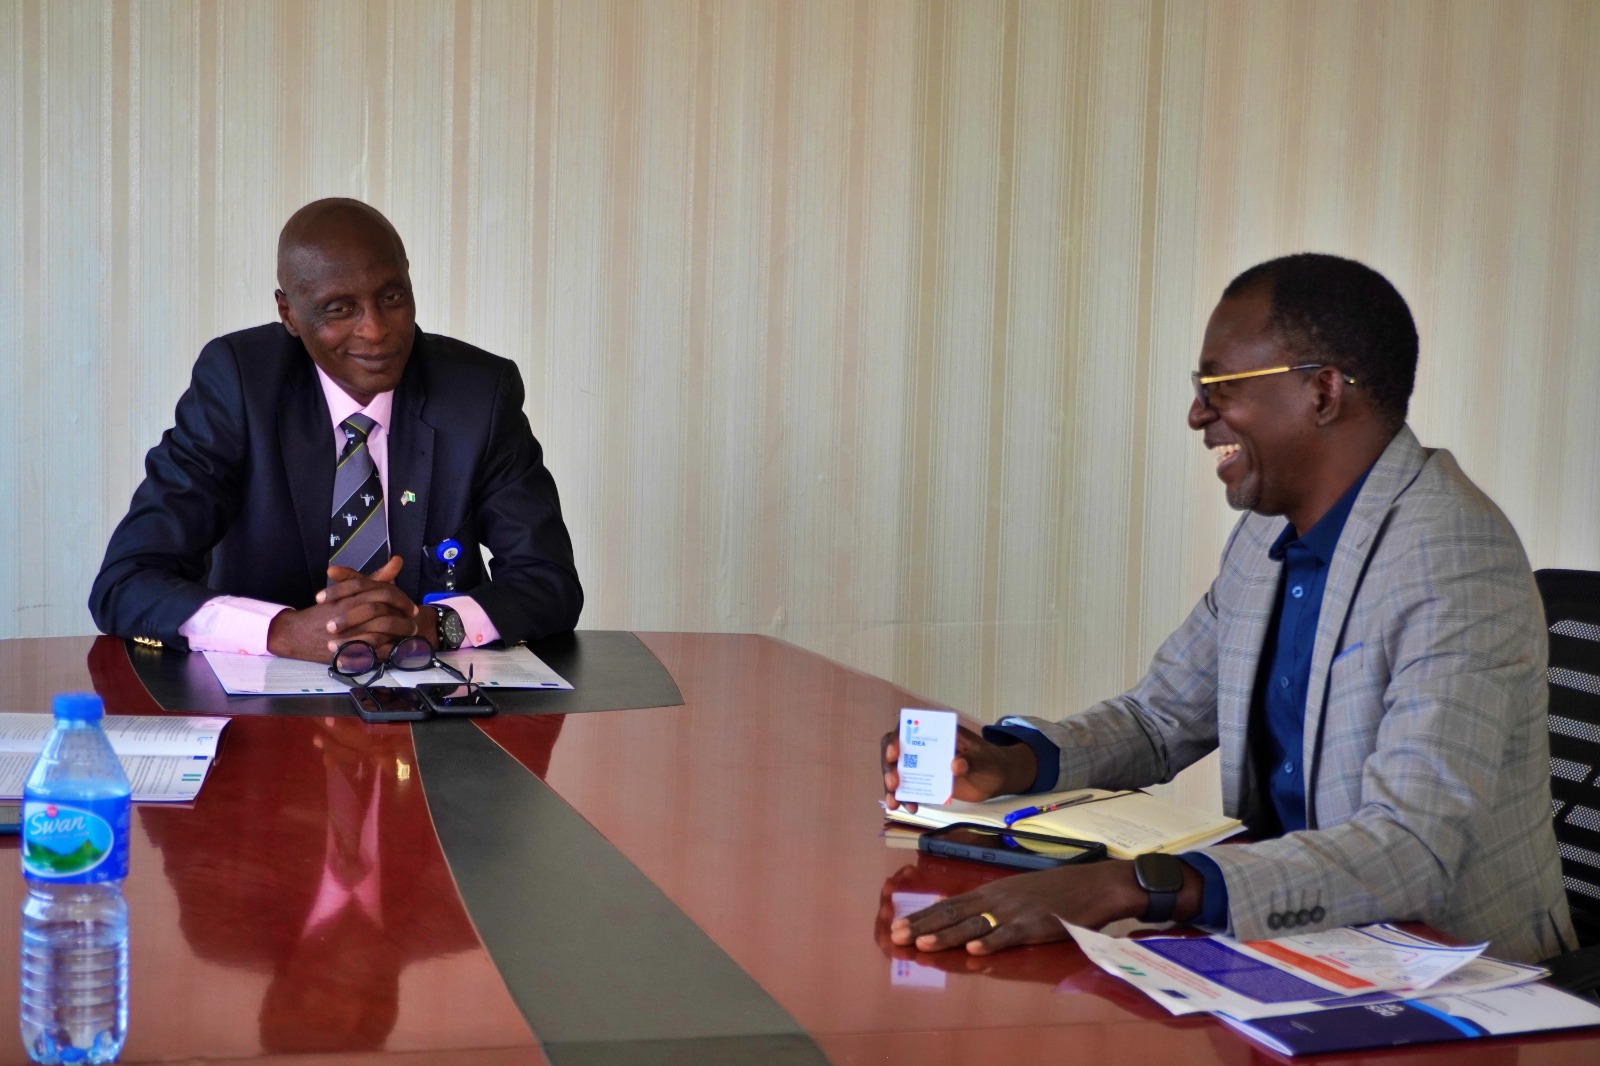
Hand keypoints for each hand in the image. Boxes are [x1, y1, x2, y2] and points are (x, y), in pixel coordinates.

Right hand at [266, 556, 419, 661]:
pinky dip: (386, 650)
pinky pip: (372, 651)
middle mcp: (351, 613)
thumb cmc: (326, 610)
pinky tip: (395, 649)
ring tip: (408, 637)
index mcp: (352, 596)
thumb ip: (375, 578)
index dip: (402, 600)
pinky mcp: (346, 649)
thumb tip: (398, 561)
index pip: (385, 593)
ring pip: (381, 633)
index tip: (412, 608)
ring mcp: (348, 632)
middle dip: (404, 620)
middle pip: (386, 613)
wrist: (296, 632)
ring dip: (399, 635)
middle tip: (414, 623)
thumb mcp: (350, 590)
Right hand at [882, 724, 1036, 812]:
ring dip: (893, 787)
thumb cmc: (990, 762)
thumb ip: (971, 762)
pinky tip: (909, 808)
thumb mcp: (984, 760)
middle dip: (889, 767)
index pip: (908, 728)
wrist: (996, 778)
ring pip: (899, 771)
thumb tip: (955, 765)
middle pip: (896, 751)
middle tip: (893, 782)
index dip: (896, 739)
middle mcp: (925, 745)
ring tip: (896, 803)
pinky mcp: (927, 782)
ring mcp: (924, 765)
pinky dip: (906, 798)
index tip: (894, 754)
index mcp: (937, 731)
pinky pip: (910, 788)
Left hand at [889, 861, 1142, 954]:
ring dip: (947, 935)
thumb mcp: (1017, 891)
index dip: (923, 915)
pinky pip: (1010, 935)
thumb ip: (988, 901)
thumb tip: (955, 907)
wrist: (1094, 885)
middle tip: (896, 937)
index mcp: (993, 891)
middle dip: (924, 925)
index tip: (898, 925)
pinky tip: (974, 949)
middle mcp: (998, 898)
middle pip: (954, 913)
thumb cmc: (1057, 890)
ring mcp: (1016, 911)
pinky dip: (991, 942)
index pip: (950, 903)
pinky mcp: (1036, 924)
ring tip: (923, 944)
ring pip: (974, 924)